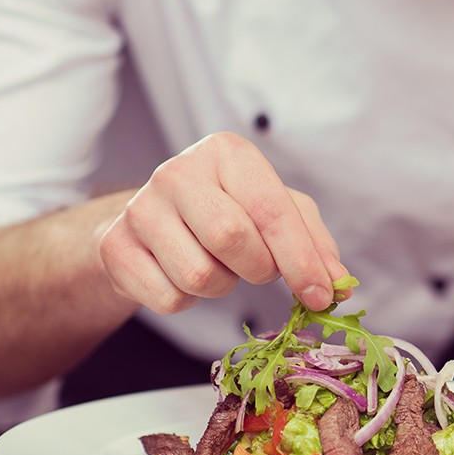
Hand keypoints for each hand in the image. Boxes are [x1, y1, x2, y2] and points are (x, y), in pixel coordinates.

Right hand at [99, 132, 346, 313]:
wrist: (154, 222)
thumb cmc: (230, 210)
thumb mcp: (279, 213)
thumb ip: (314, 243)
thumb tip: (339, 284)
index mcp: (227, 153)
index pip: (271, 209)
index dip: (301, 259)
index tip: (322, 296)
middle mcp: (178, 171)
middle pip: (232, 239)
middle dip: (260, 269)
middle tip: (260, 269)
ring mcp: (140, 207)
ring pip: (200, 276)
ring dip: (223, 286)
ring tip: (218, 264)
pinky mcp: (114, 245)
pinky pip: (169, 298)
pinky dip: (189, 301)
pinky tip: (183, 274)